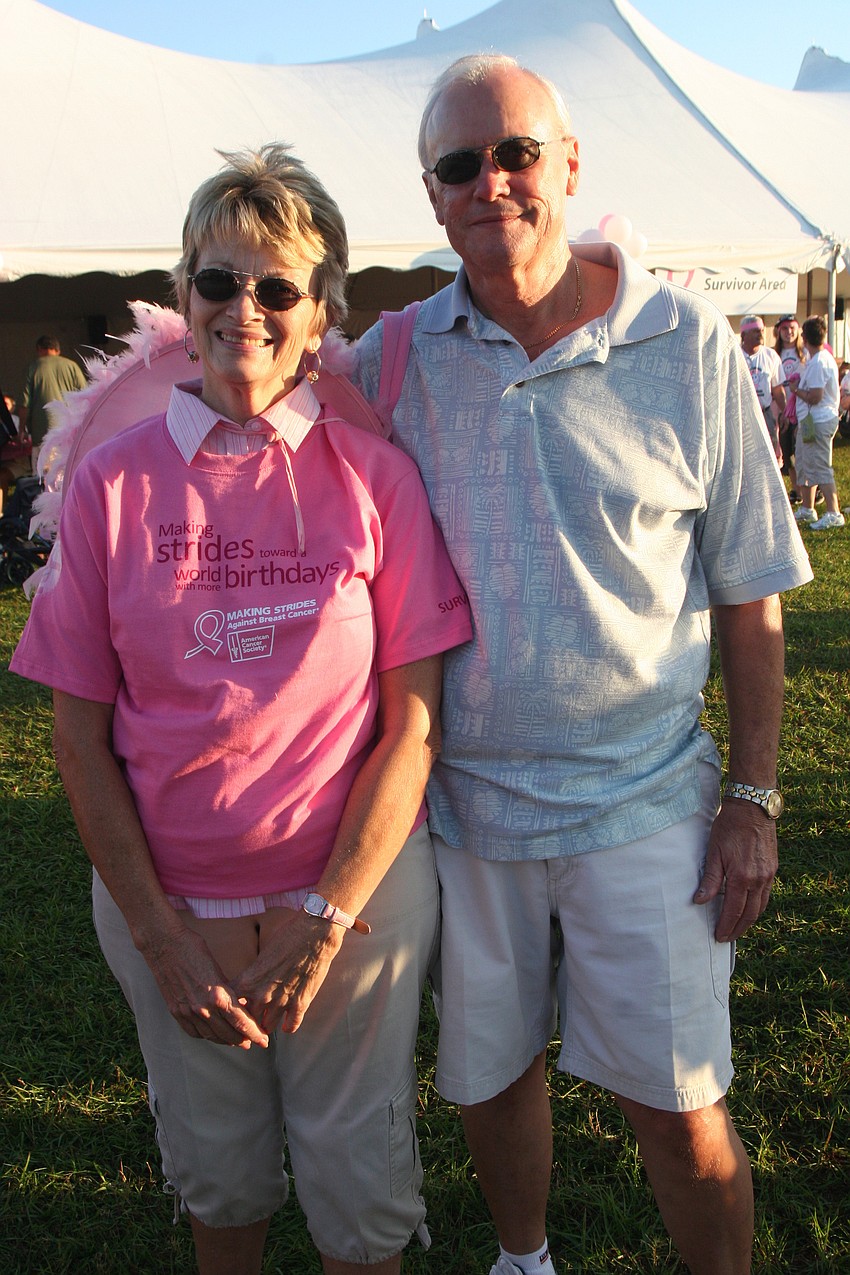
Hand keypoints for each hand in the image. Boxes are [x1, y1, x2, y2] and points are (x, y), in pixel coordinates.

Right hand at [141, 922, 268, 1049]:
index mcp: (218, 995)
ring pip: (211, 1036)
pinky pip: (194, 1032)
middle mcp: (203, 1008)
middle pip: (228, 1033)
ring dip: (226, 1040)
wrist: (164, 944)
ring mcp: (188, 1012)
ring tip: (236, 1041)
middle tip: (252, 1042)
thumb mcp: (217, 968)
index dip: (254, 1033)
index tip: (263, 1041)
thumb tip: (237, 1004)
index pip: (241, 1021)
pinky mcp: (176, 1011)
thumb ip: (226, 989)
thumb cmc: (193, 949)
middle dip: (243, 1040)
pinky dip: (206, 1036)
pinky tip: (213, 1034)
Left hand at [233, 911, 344, 1035]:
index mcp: (248, 981)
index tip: (234, 1009)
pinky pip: (290, 1026)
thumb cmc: (288, 937)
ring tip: (268, 1021)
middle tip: (251, 1020)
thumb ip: (253, 975)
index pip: (228, 1005)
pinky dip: (288, 1025)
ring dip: (268, 1023)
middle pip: (246, 1020)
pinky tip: (287, 1021)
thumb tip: (248, 986)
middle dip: (248, 1020)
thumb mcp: (262, 956)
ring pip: (267, 1026)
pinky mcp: (300, 1005)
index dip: (230, 1008)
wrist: (314, 935)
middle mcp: (262, 995)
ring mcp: (281, 1002)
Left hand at [693, 800, 777, 941]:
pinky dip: (757, 906)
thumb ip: (710, 879)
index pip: (733, 911)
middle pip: (750, 914)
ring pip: (760, 907)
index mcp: (742, 878)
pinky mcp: (773, 868)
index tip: (719, 936)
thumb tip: (700, 901)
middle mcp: (758, 880)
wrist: (752, 807)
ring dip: (749, 920)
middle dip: (738, 929)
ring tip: (737, 928)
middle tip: (726, 938)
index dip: (726, 926)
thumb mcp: (714, 851)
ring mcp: (768, 875)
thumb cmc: (729, 827)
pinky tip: (749, 908)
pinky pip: (766, 895)